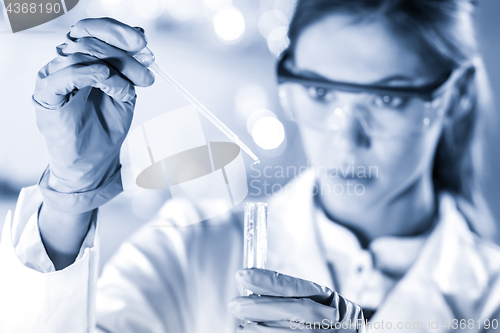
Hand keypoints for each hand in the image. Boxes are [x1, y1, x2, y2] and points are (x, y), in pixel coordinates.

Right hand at [34, 17, 153, 195]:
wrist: (93, 162)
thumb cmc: (105, 128)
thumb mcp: (126, 95)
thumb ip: (130, 72)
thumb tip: (143, 49)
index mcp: (86, 60)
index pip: (97, 30)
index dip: (120, 31)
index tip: (143, 43)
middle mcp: (68, 63)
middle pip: (90, 38)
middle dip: (123, 51)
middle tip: (144, 69)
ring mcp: (56, 76)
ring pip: (80, 53)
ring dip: (112, 67)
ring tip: (128, 88)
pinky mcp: (48, 95)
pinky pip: (64, 75)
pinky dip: (88, 73)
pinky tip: (106, 78)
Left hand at [229, 268, 364, 331]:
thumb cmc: (333, 324)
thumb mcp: (325, 305)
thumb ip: (295, 297)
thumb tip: (252, 289)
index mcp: (334, 302)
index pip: (300, 288)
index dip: (271, 282)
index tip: (244, 275)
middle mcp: (335, 321)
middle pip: (297, 311)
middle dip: (263, 307)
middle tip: (235, 304)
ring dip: (263, 330)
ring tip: (241, 325)